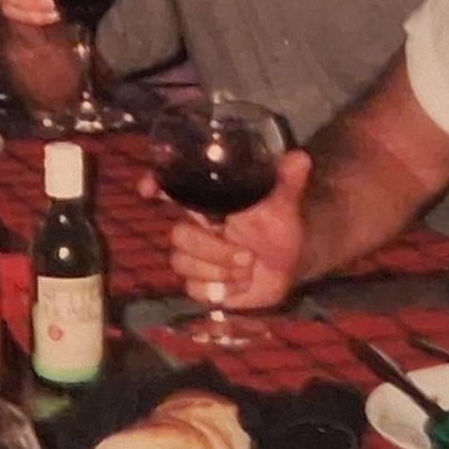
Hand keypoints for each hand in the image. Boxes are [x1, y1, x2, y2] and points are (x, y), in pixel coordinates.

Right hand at [148, 148, 313, 313]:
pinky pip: (194, 289)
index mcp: (207, 202)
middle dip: (213, 249)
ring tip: (248, 269)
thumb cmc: (279, 225)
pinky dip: (222, 290)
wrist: (290, 262)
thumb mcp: (284, 202)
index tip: (149, 189)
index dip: (154, 185)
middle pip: (177, 235)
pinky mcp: (200, 284)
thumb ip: (288, 181)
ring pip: (182, 263)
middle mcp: (194, 227)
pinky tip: (241, 285)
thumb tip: (299, 157)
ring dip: (220, 270)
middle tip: (246, 256)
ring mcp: (194, 256)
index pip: (170, 188)